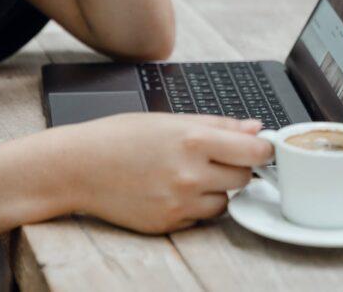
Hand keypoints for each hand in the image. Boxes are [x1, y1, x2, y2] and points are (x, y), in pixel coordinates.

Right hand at [69, 113, 272, 233]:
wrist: (80, 167)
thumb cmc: (119, 138)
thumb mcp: (169, 119)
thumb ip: (217, 125)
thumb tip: (254, 128)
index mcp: (193, 140)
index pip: (254, 151)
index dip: (262, 149)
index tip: (261, 148)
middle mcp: (190, 174)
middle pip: (243, 178)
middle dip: (235, 167)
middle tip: (213, 158)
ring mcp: (181, 202)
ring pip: (225, 202)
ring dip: (216, 190)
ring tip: (186, 174)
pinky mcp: (170, 223)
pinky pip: (200, 217)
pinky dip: (194, 206)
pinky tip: (170, 189)